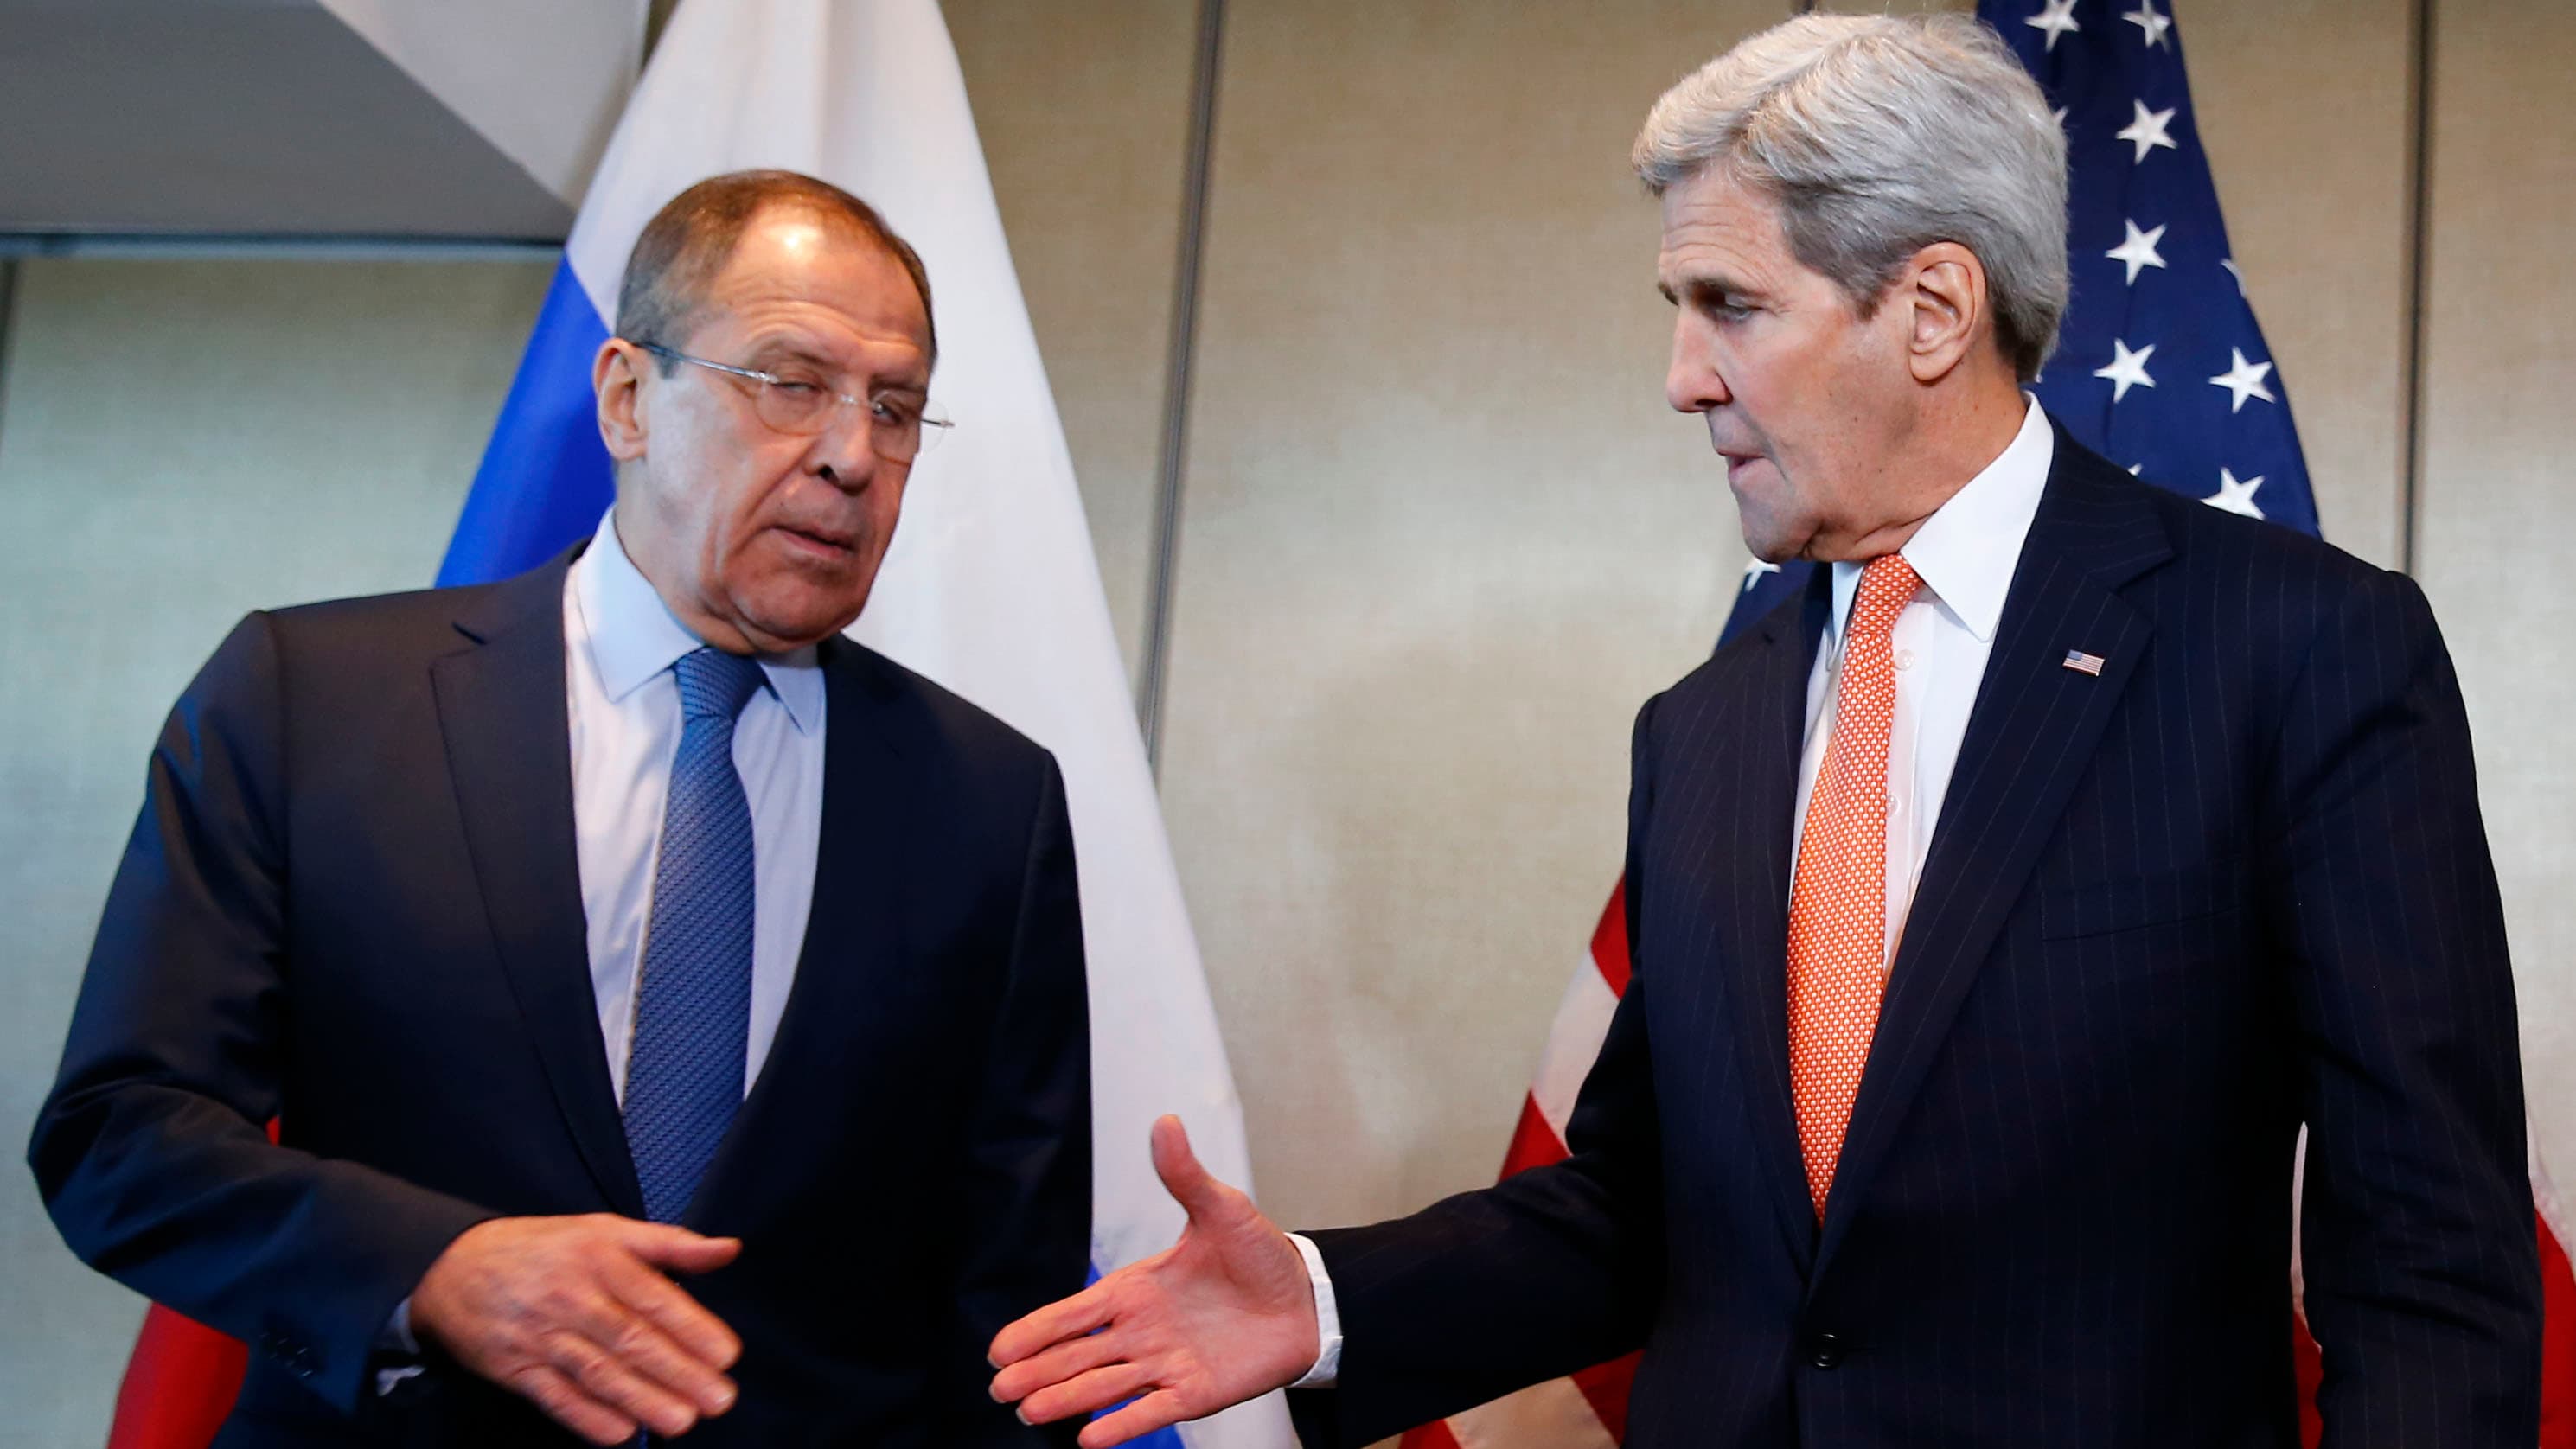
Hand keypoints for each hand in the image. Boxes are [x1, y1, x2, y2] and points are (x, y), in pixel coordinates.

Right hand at [410, 1214, 742, 1444]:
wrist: (453, 1266)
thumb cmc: (545, 1249)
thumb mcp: (605, 1230)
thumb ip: (671, 1243)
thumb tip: (729, 1250)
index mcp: (600, 1257)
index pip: (653, 1297)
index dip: (692, 1327)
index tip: (726, 1355)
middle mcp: (571, 1296)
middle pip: (630, 1339)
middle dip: (678, 1371)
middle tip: (718, 1398)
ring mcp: (540, 1335)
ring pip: (597, 1371)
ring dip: (642, 1399)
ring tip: (681, 1421)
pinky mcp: (514, 1368)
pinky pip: (554, 1397)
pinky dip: (586, 1417)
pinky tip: (621, 1433)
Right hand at [988, 1116, 1318, 1447]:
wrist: (1309, 1300)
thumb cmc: (1262, 1256)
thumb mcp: (1222, 1209)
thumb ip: (1185, 1175)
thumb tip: (1165, 1122)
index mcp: (1136, 1289)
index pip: (1074, 1312)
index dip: (1036, 1330)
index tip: (998, 1349)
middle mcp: (1141, 1331)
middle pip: (1076, 1355)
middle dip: (1037, 1371)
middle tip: (999, 1388)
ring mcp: (1164, 1364)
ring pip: (1102, 1385)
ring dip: (1065, 1399)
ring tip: (1027, 1413)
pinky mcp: (1194, 1393)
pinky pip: (1150, 1412)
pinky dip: (1120, 1425)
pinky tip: (1088, 1439)